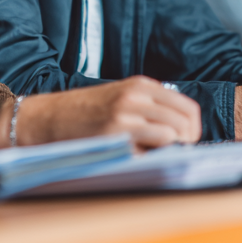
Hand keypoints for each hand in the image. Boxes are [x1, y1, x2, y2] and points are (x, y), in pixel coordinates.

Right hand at [0, 77, 201, 150]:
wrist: (48, 118)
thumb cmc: (85, 113)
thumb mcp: (119, 99)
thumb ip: (148, 108)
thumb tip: (182, 132)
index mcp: (140, 85)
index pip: (188, 107)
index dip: (193, 129)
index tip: (186, 142)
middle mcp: (136, 95)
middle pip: (186, 121)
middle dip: (187, 141)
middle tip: (175, 153)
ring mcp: (126, 113)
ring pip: (173, 133)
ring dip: (171, 148)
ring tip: (155, 155)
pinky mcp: (115, 132)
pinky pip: (152, 146)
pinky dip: (153, 155)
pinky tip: (139, 156)